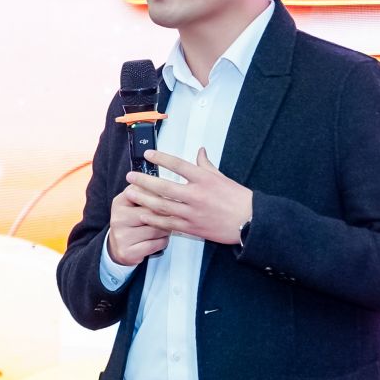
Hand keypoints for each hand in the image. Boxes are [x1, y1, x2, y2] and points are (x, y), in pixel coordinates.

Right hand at [106, 186, 169, 265]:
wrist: (117, 246)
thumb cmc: (131, 221)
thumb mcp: (133, 203)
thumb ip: (146, 193)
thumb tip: (167, 189)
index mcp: (120, 202)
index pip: (145, 193)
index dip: (161, 196)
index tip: (169, 198)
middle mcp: (118, 218)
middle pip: (153, 213)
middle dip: (166, 215)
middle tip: (173, 215)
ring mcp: (122, 236)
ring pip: (157, 230)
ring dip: (166, 229)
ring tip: (165, 227)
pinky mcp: (128, 252)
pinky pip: (155, 244)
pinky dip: (162, 241)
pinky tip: (160, 239)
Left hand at [126, 148, 252, 244]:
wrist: (249, 221)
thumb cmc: (237, 198)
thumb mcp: (221, 176)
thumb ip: (205, 164)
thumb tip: (199, 151)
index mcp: (203, 178)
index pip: (177, 164)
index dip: (160, 158)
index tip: (148, 155)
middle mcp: (196, 195)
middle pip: (164, 186)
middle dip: (144, 181)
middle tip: (130, 176)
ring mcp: (193, 212)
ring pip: (162, 206)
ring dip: (144, 199)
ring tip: (130, 194)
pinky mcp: (192, 228)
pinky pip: (169, 223)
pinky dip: (154, 219)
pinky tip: (143, 214)